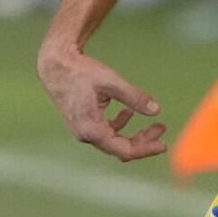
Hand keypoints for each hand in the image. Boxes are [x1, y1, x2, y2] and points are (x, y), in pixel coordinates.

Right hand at [36, 35, 166, 162]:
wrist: (54, 65)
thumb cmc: (81, 72)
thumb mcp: (112, 82)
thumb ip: (135, 98)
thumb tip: (156, 110)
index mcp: (93, 129)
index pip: (124, 150)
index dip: (146, 149)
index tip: (163, 144)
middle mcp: (86, 135)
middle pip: (120, 148)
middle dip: (143, 141)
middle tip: (162, 128)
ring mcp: (83, 131)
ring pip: (114, 140)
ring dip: (134, 134)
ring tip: (154, 124)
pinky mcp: (82, 123)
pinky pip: (105, 132)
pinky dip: (119, 125)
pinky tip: (128, 113)